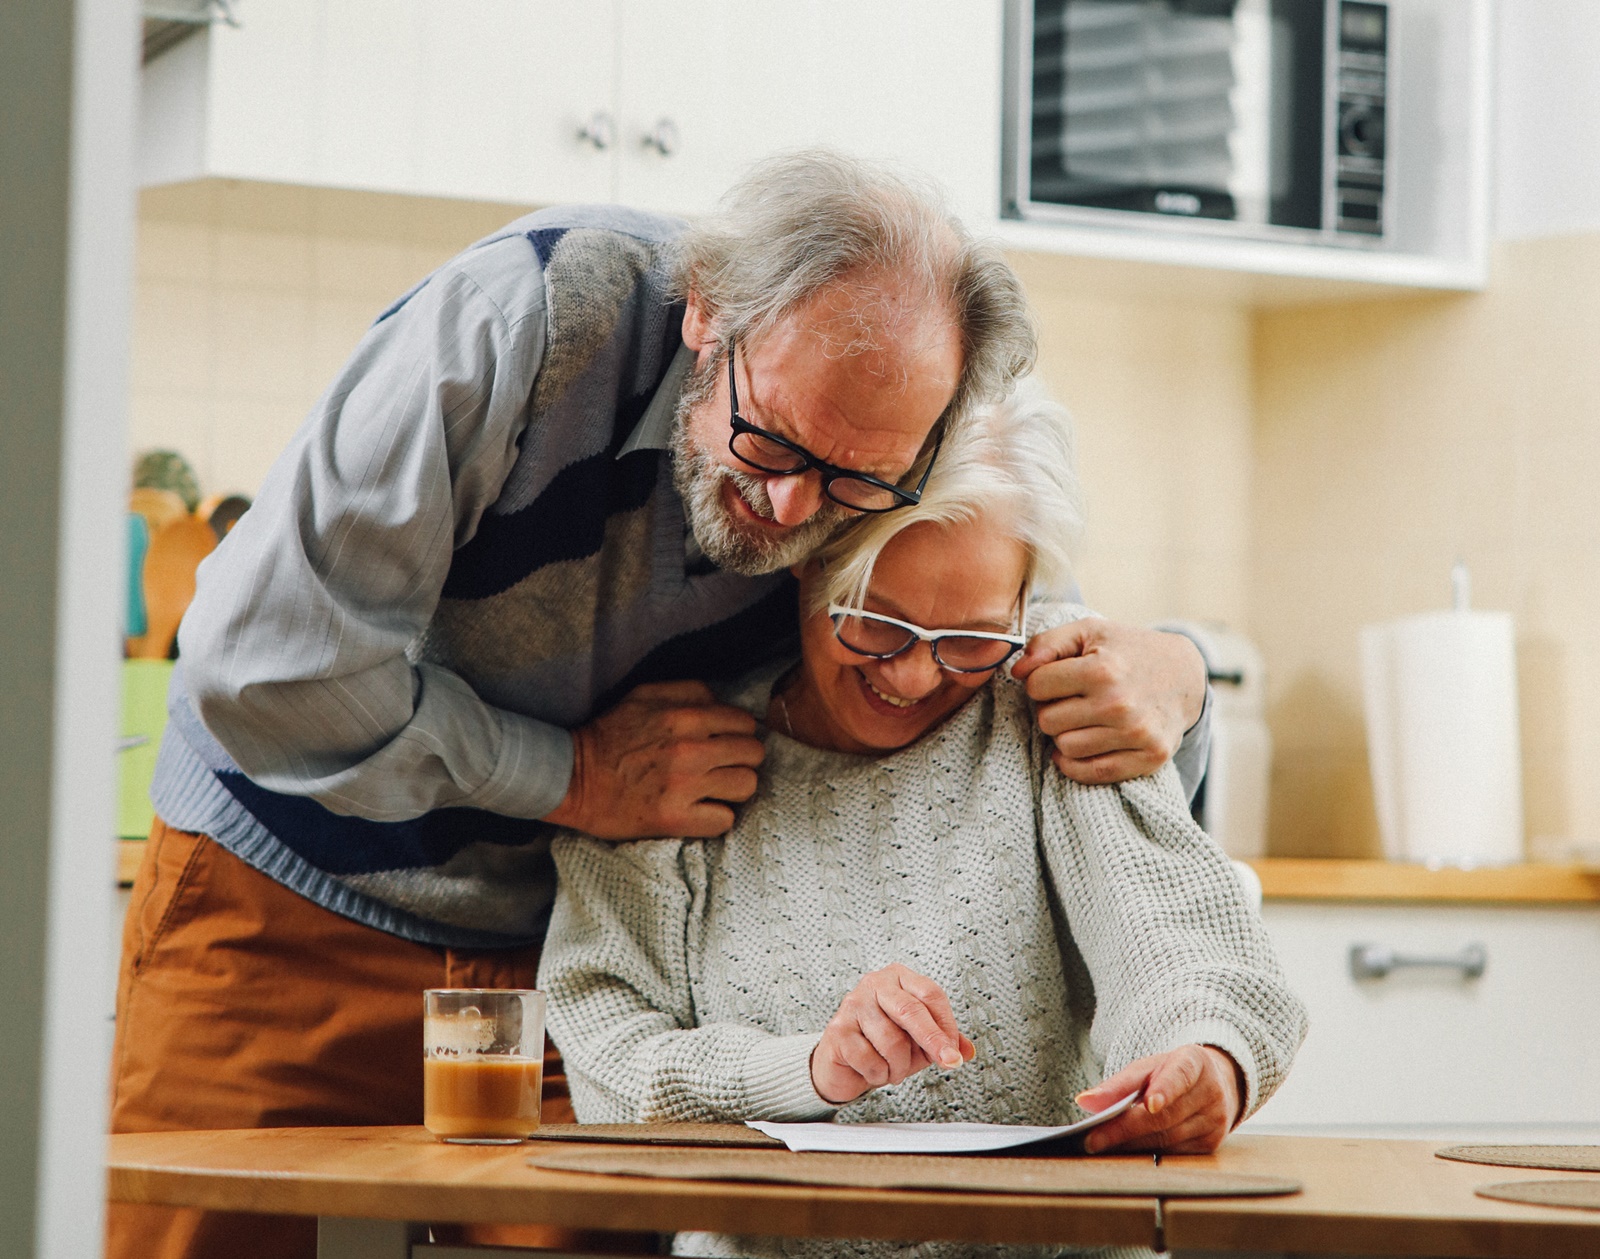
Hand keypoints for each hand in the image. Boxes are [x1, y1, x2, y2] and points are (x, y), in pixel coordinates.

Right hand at [543, 681, 763, 839]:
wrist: (571, 778)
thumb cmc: (610, 735)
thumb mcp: (645, 694)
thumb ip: (689, 692)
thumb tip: (723, 704)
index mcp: (685, 715)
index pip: (746, 723)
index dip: (739, 733)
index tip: (726, 742)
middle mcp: (691, 749)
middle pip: (754, 755)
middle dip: (741, 760)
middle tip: (722, 767)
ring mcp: (685, 786)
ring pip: (746, 786)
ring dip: (733, 789)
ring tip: (714, 789)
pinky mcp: (675, 818)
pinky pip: (724, 820)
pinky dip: (716, 817)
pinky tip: (700, 811)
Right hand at [810, 964, 976, 1105]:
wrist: (843, 1064)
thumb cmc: (882, 1045)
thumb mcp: (919, 1041)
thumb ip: (943, 1041)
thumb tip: (967, 1050)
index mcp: (898, 978)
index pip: (930, 994)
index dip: (946, 1024)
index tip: (955, 1051)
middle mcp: (874, 984)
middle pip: (911, 1010)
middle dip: (933, 1040)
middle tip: (949, 1061)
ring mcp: (853, 1004)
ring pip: (892, 1040)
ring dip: (899, 1066)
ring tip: (893, 1069)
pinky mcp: (838, 1030)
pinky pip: (870, 1059)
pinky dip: (878, 1074)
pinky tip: (873, 1070)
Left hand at [1011, 619, 1205, 783]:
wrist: (1184, 675)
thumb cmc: (1127, 651)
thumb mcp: (1089, 632)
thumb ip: (1047, 643)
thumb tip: (1017, 671)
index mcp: (1102, 670)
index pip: (1036, 686)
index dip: (1040, 681)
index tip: (1056, 679)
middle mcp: (1119, 705)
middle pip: (1047, 721)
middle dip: (1052, 709)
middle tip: (1072, 700)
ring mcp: (1136, 734)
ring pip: (1065, 748)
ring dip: (1066, 734)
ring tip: (1084, 718)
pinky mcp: (1149, 757)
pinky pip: (1092, 774)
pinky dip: (1078, 764)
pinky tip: (1083, 745)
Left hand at [1076, 1045, 1243, 1154]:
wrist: (1215, 1084)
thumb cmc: (1171, 1074)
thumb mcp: (1147, 1069)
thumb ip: (1118, 1084)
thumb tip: (1085, 1102)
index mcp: (1195, 1062)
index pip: (1180, 1075)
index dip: (1165, 1090)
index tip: (1149, 1104)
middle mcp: (1211, 1092)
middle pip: (1165, 1116)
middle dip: (1125, 1129)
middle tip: (1093, 1139)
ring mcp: (1215, 1121)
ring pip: (1167, 1139)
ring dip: (1131, 1145)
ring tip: (1101, 1146)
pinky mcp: (1211, 1145)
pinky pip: (1173, 1153)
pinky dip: (1147, 1153)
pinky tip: (1125, 1152)